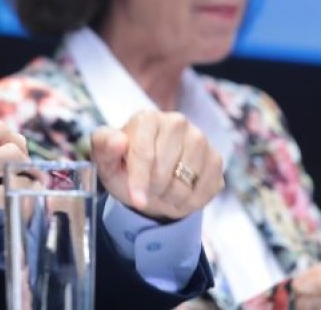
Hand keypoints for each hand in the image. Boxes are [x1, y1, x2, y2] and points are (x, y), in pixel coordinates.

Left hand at [90, 110, 222, 220]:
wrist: (149, 179)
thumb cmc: (124, 166)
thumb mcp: (106, 160)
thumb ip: (104, 147)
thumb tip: (118, 140)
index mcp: (147, 118)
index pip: (144, 152)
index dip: (139, 181)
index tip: (137, 200)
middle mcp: (176, 122)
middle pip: (164, 170)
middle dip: (152, 189)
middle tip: (147, 190)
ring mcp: (199, 139)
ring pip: (185, 183)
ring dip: (170, 198)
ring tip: (161, 192)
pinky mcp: (215, 158)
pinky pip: (204, 190)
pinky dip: (189, 202)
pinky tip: (178, 196)